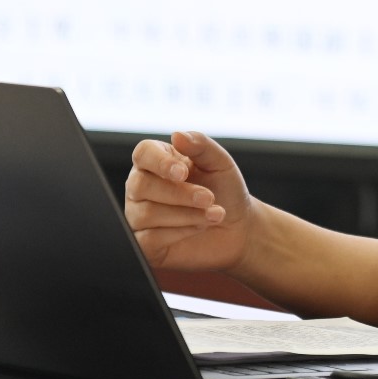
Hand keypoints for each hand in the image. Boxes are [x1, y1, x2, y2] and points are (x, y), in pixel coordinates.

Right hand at [125, 130, 252, 272]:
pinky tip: (199, 228)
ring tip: (214, 214)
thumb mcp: (220, 163)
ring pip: (146, 213)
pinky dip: (179, 233)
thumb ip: (200, 145)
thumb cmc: (226, 191)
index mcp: (157, 161)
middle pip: (142, 185)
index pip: (143, 154)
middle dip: (180, 193)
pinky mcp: (145, 244)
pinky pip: (148, 239)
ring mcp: (139, 215)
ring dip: (186, 214)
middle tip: (209, 198)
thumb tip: (177, 135)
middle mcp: (142, 187)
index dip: (160, 163)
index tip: (183, 172)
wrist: (238, 228)